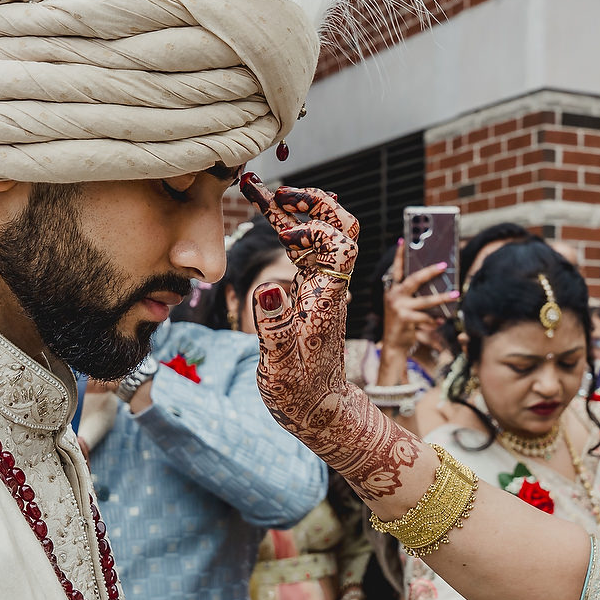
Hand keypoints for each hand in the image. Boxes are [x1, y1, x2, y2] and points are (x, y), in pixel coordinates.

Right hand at [245, 174, 423, 501]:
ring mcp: (321, 288)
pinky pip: (302, 251)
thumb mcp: (280, 364)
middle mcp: (330, 287)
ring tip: (258, 190)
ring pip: (317, 235)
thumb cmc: (301, 393)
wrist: (320, 411)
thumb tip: (269, 287)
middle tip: (277, 189)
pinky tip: (266, 216)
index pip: (341, 245)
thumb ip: (273, 325)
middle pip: (339, 228)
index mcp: (328, 299)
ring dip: (292, 209)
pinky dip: (286, 229)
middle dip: (312, 202)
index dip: (317, 227)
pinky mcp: (310, 293)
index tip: (284, 228)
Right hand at [383, 244, 457, 355]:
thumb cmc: (403, 323)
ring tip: (456, 295)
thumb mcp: (403, 306)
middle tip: (444, 265)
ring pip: (426, 301)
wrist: (393, 345)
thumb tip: (435, 285)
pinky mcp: (405, 319)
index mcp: (392, 289)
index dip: (400, 255)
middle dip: (430, 271)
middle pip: (414, 279)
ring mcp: (398, 307)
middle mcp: (393, 296)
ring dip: (442, 298)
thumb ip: (413, 295)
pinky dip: (435, 320)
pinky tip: (442, 320)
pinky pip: (426, 318)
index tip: (404, 240)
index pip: (396, 269)